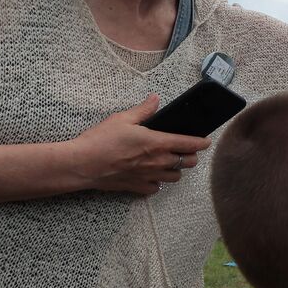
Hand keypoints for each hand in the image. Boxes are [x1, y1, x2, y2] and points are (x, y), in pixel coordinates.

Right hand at [66, 94, 210, 195]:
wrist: (81, 165)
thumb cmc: (100, 140)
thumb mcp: (122, 119)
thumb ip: (143, 110)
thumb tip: (155, 100)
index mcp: (158, 143)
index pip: (191, 144)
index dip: (202, 142)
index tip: (206, 141)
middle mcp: (158, 162)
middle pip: (189, 163)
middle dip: (191, 156)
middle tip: (185, 149)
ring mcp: (149, 177)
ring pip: (176, 177)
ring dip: (176, 169)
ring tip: (169, 161)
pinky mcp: (137, 187)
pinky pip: (156, 188)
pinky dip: (158, 182)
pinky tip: (151, 174)